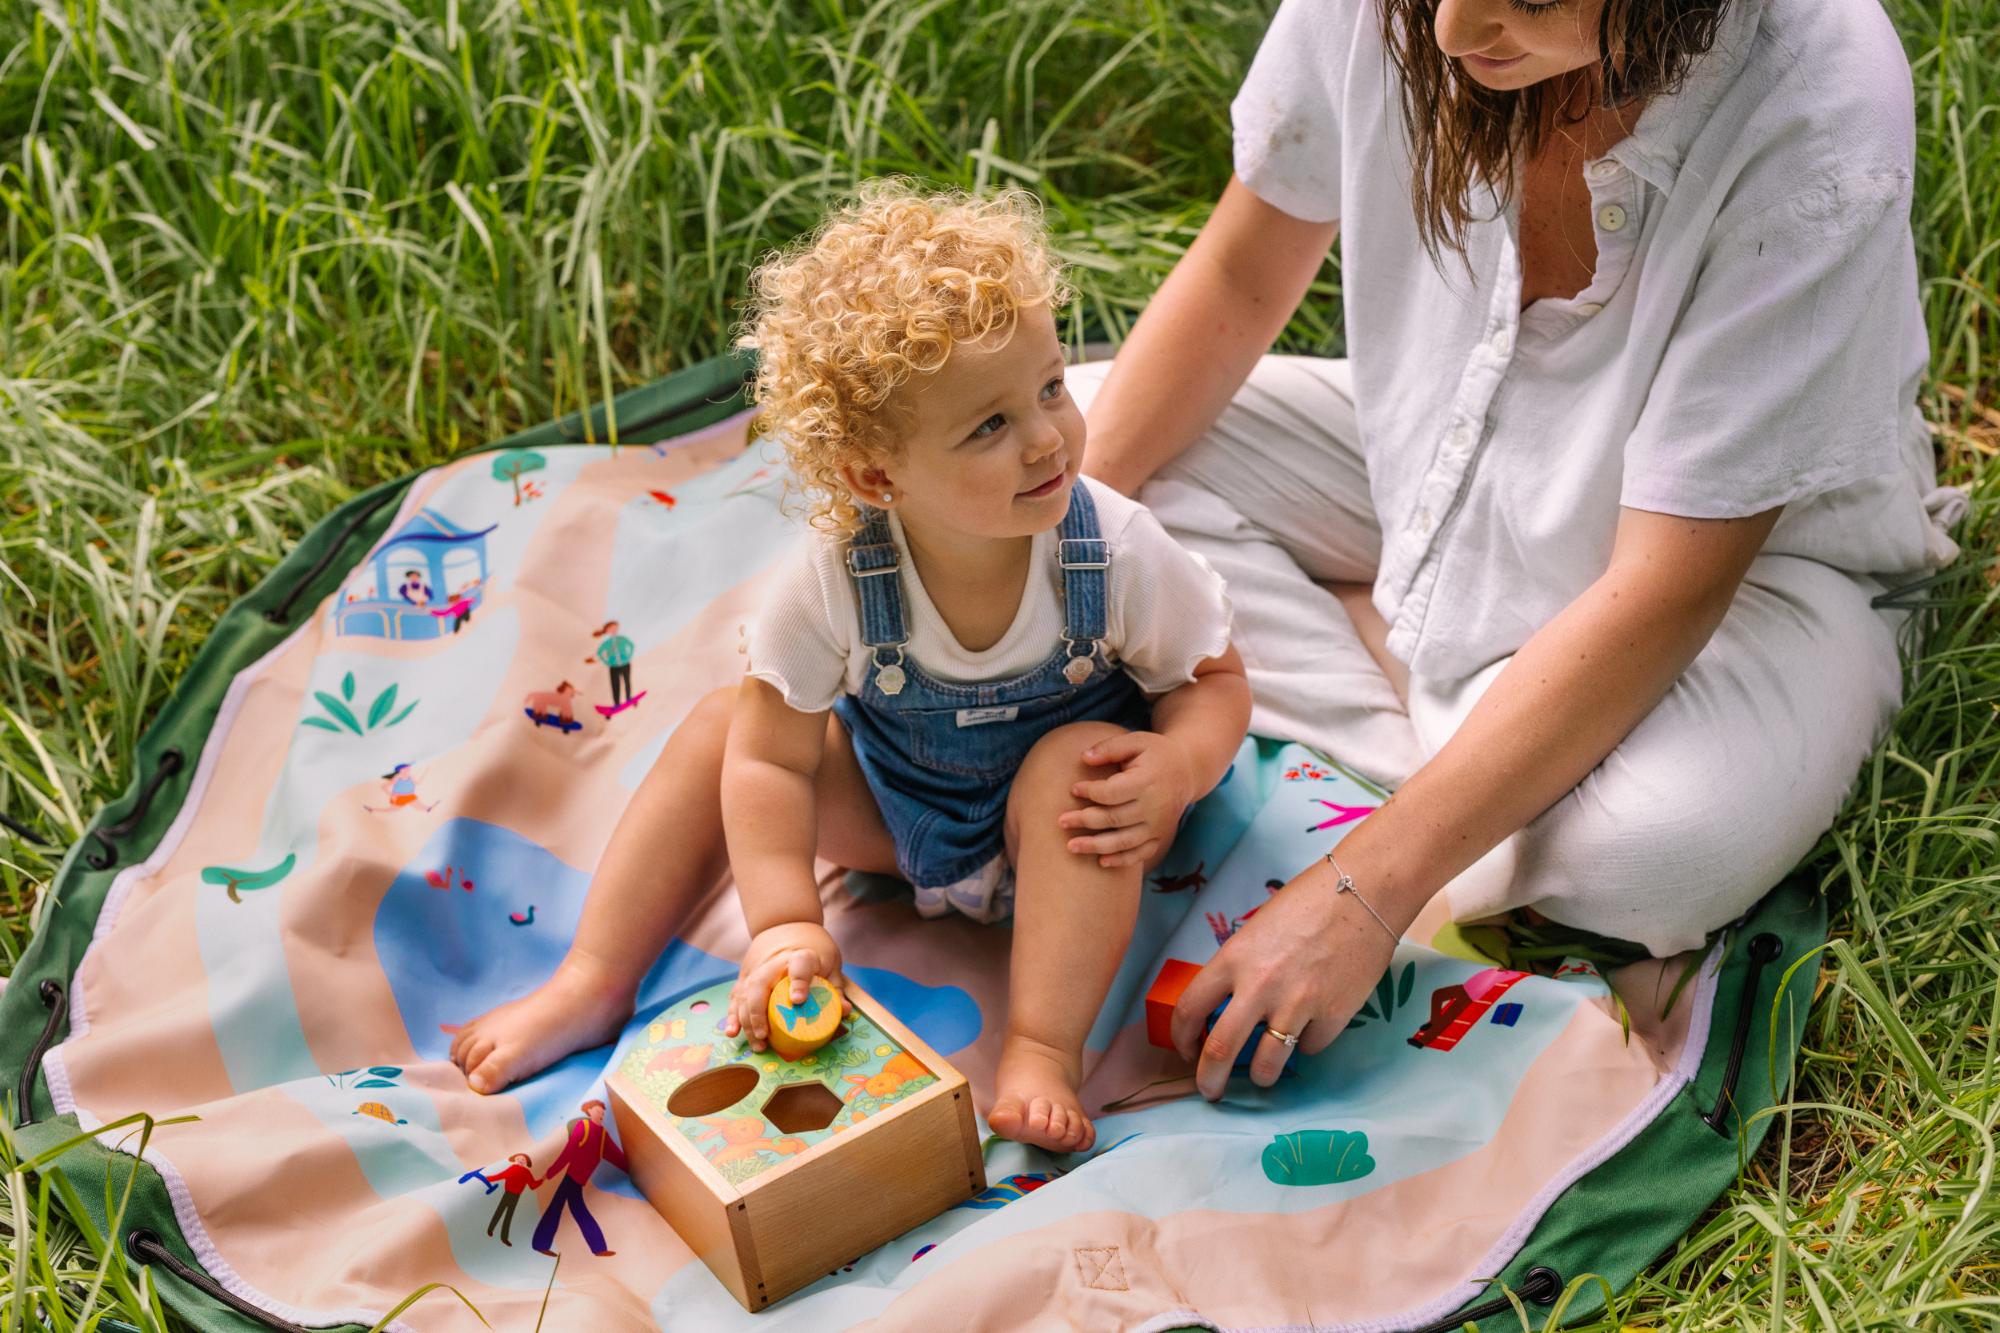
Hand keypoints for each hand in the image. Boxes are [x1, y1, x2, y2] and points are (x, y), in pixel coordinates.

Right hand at [722, 922, 846, 1051]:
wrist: (789, 925)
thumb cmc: (813, 950)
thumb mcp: (830, 964)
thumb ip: (835, 989)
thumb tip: (844, 1011)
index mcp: (802, 955)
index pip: (800, 965)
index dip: (799, 982)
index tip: (798, 1000)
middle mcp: (774, 962)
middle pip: (761, 984)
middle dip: (759, 1012)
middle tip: (766, 1035)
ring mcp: (757, 969)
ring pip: (744, 994)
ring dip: (747, 1021)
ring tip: (758, 1043)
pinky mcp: (746, 977)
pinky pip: (736, 997)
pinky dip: (733, 1016)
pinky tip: (733, 1032)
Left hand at [1060, 731, 1193, 868]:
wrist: (1187, 771)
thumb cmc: (1154, 753)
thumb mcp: (1136, 741)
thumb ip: (1110, 748)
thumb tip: (1084, 757)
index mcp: (1147, 781)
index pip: (1112, 792)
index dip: (1089, 792)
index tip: (1073, 789)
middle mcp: (1155, 807)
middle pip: (1114, 819)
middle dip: (1085, 821)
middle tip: (1061, 821)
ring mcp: (1159, 825)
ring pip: (1124, 842)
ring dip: (1096, 846)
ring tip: (1071, 847)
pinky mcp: (1160, 837)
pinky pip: (1140, 854)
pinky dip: (1121, 860)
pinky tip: (1100, 861)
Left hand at [1170, 862, 1404, 1098]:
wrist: (1363, 892)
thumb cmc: (1308, 902)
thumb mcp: (1256, 931)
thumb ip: (1240, 969)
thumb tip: (1228, 1006)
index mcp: (1233, 959)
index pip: (1189, 1009)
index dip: (1180, 1038)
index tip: (1185, 1049)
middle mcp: (1259, 986)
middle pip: (1220, 1050)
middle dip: (1209, 1080)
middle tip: (1210, 1091)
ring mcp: (1298, 1004)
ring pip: (1267, 1064)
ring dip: (1261, 1076)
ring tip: (1262, 1075)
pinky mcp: (1334, 1016)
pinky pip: (1310, 1047)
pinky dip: (1307, 1042)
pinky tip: (1312, 1024)